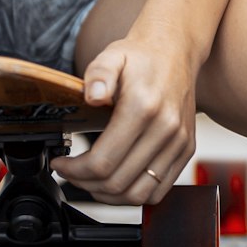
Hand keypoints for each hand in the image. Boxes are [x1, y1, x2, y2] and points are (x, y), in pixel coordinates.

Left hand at [55, 30, 197, 205]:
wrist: (175, 50)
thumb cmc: (140, 56)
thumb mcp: (111, 55)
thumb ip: (98, 73)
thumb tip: (93, 97)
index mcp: (144, 108)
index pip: (103, 161)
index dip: (75, 170)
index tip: (60, 163)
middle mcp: (166, 129)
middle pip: (118, 182)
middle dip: (85, 183)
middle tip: (70, 173)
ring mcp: (179, 142)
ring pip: (139, 194)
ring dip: (109, 195)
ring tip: (90, 181)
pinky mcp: (186, 150)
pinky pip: (160, 190)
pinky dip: (134, 194)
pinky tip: (116, 182)